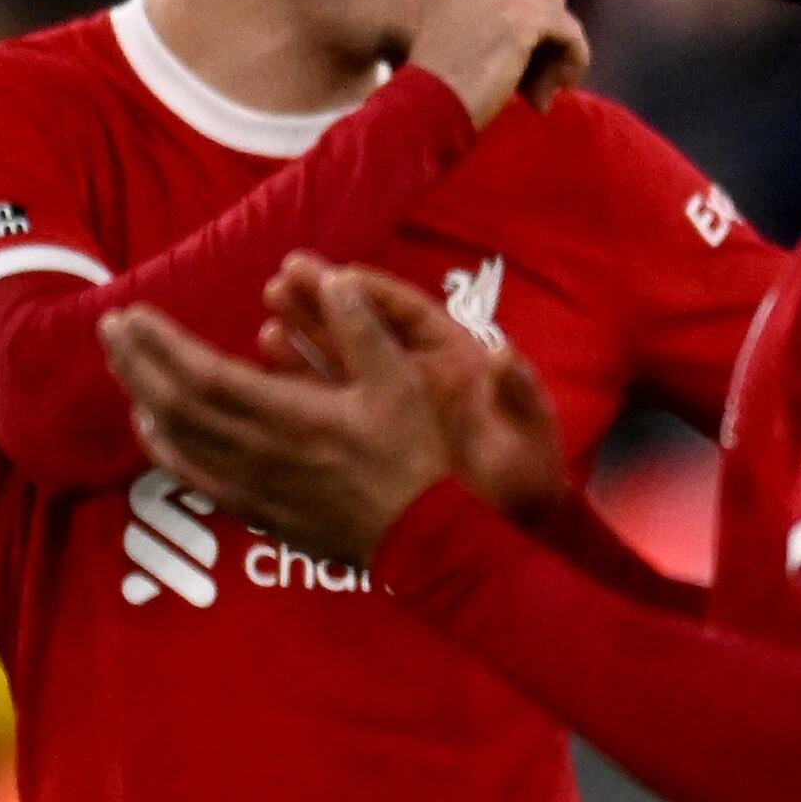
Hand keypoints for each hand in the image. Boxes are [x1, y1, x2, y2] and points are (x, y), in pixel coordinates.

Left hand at [102, 277, 462, 556]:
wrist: (422, 537)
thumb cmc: (414, 458)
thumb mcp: (402, 382)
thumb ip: (363, 328)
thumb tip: (331, 277)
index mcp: (291, 415)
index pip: (203, 375)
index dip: (161, 344)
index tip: (133, 312)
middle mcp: (260, 451)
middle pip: (175, 405)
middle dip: (136, 363)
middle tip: (110, 327)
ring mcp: (253, 485)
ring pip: (177, 439)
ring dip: (141, 397)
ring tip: (122, 364)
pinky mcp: (256, 509)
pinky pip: (194, 476)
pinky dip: (163, 448)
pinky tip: (150, 426)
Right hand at [271, 256, 564, 513]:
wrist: (512, 527)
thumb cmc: (527, 476)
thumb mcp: (531, 434)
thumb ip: (519, 393)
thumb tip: (502, 354)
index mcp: (459, 360)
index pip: (411, 314)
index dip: (373, 291)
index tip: (338, 275)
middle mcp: (418, 372)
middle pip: (365, 327)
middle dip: (323, 302)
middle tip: (283, 278)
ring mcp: (390, 401)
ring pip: (339, 358)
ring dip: (303, 335)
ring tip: (269, 317)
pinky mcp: (368, 430)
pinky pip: (328, 398)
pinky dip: (298, 381)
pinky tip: (269, 365)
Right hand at [406, 0, 588, 127]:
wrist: (430, 98)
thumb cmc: (440, 74)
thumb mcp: (457, 21)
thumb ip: (494, 10)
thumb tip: (549, 24)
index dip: (528, 20)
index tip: (524, 57)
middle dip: (545, 35)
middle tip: (539, 76)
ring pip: (557, 14)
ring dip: (558, 51)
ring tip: (544, 87)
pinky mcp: (525, 17)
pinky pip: (570, 32)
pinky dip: (574, 57)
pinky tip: (564, 82)